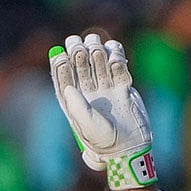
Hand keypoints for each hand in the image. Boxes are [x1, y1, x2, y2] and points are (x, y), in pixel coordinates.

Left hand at [49, 34, 155, 189]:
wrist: (130, 145)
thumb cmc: (104, 140)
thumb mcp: (87, 125)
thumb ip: (78, 106)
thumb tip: (68, 87)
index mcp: (74, 103)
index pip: (64, 79)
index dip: (61, 66)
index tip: (60, 57)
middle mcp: (88, 93)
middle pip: (81, 67)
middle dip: (78, 53)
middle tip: (77, 45)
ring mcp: (106, 88)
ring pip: (99, 63)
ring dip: (96, 51)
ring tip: (95, 46)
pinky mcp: (123, 86)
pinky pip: (118, 67)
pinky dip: (116, 57)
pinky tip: (113, 53)